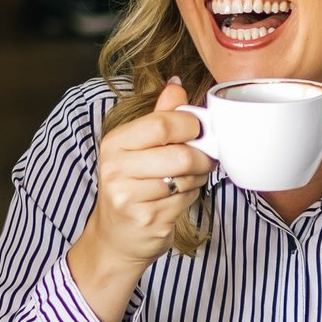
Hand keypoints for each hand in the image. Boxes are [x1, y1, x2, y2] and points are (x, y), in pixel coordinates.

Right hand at [65, 80, 212, 321]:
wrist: (115, 237)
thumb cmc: (131, 186)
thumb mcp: (136, 148)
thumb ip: (159, 116)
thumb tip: (176, 84)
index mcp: (115, 143)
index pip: (162, 124)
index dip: (190, 125)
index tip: (199, 129)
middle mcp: (117, 169)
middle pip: (179, 154)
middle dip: (201, 155)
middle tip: (206, 156)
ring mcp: (130, 197)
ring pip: (186, 178)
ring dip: (198, 177)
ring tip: (191, 176)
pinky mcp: (148, 220)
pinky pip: (186, 200)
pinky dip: (192, 196)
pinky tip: (181, 195)